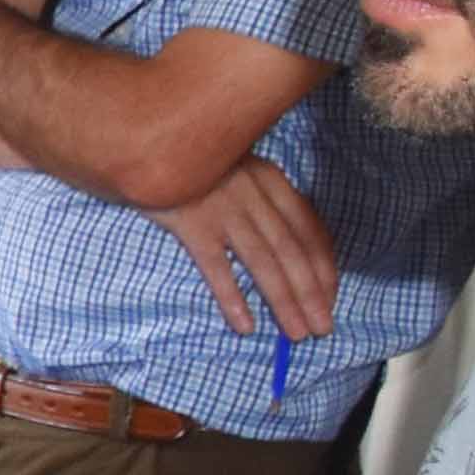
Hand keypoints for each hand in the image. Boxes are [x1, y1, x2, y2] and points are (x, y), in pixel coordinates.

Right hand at [153, 159, 339, 343]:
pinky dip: (233, 298)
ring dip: (284, 300)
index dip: (324, 267)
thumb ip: (260, 195)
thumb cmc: (190, 159)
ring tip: (296, 332)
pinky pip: (217, 267)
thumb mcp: (236, 165)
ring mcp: (224, 209)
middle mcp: (254, 194)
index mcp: (271, 179)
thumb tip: (283, 242)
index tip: (330, 297)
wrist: (144, 142)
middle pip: (292, 251)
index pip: (309, 229)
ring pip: (264, 262)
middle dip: (311, 292)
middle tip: (322, 327)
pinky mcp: (192, 224)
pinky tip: (245, 324)